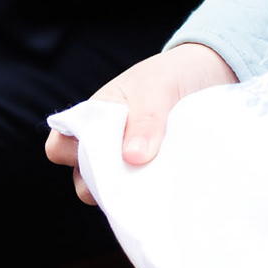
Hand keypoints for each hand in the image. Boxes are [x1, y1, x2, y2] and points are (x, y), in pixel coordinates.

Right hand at [44, 42, 237, 204]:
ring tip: (155, 183)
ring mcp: (124, 160)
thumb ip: (145, 118)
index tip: (102, 156)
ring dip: (129, 191)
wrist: (207, 74)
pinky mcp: (147, 172)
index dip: (73, 156)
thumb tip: (132, 158)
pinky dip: (147, 193)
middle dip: (103, 184)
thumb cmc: (171, 75)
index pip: (61, 146)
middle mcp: (102, 143)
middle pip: (83, 177)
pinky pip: (138, 191)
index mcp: (91, 117)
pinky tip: (165, 189)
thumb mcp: (158, 88)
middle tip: (136, 176)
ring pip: (111, 190)